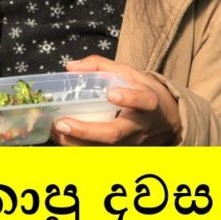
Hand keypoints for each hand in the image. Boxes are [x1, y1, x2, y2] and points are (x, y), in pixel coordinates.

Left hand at [51, 55, 181, 145]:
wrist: (166, 119)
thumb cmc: (142, 91)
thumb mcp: (128, 73)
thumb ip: (100, 65)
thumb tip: (71, 67)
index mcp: (147, 102)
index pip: (143, 101)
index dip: (129, 98)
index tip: (111, 93)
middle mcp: (138, 127)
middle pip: (114, 134)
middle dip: (86, 131)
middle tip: (61, 124)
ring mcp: (129, 144)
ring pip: (101, 149)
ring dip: (74, 142)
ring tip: (54, 131)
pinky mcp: (120, 153)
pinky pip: (96, 153)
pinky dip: (76, 147)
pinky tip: (58, 138)